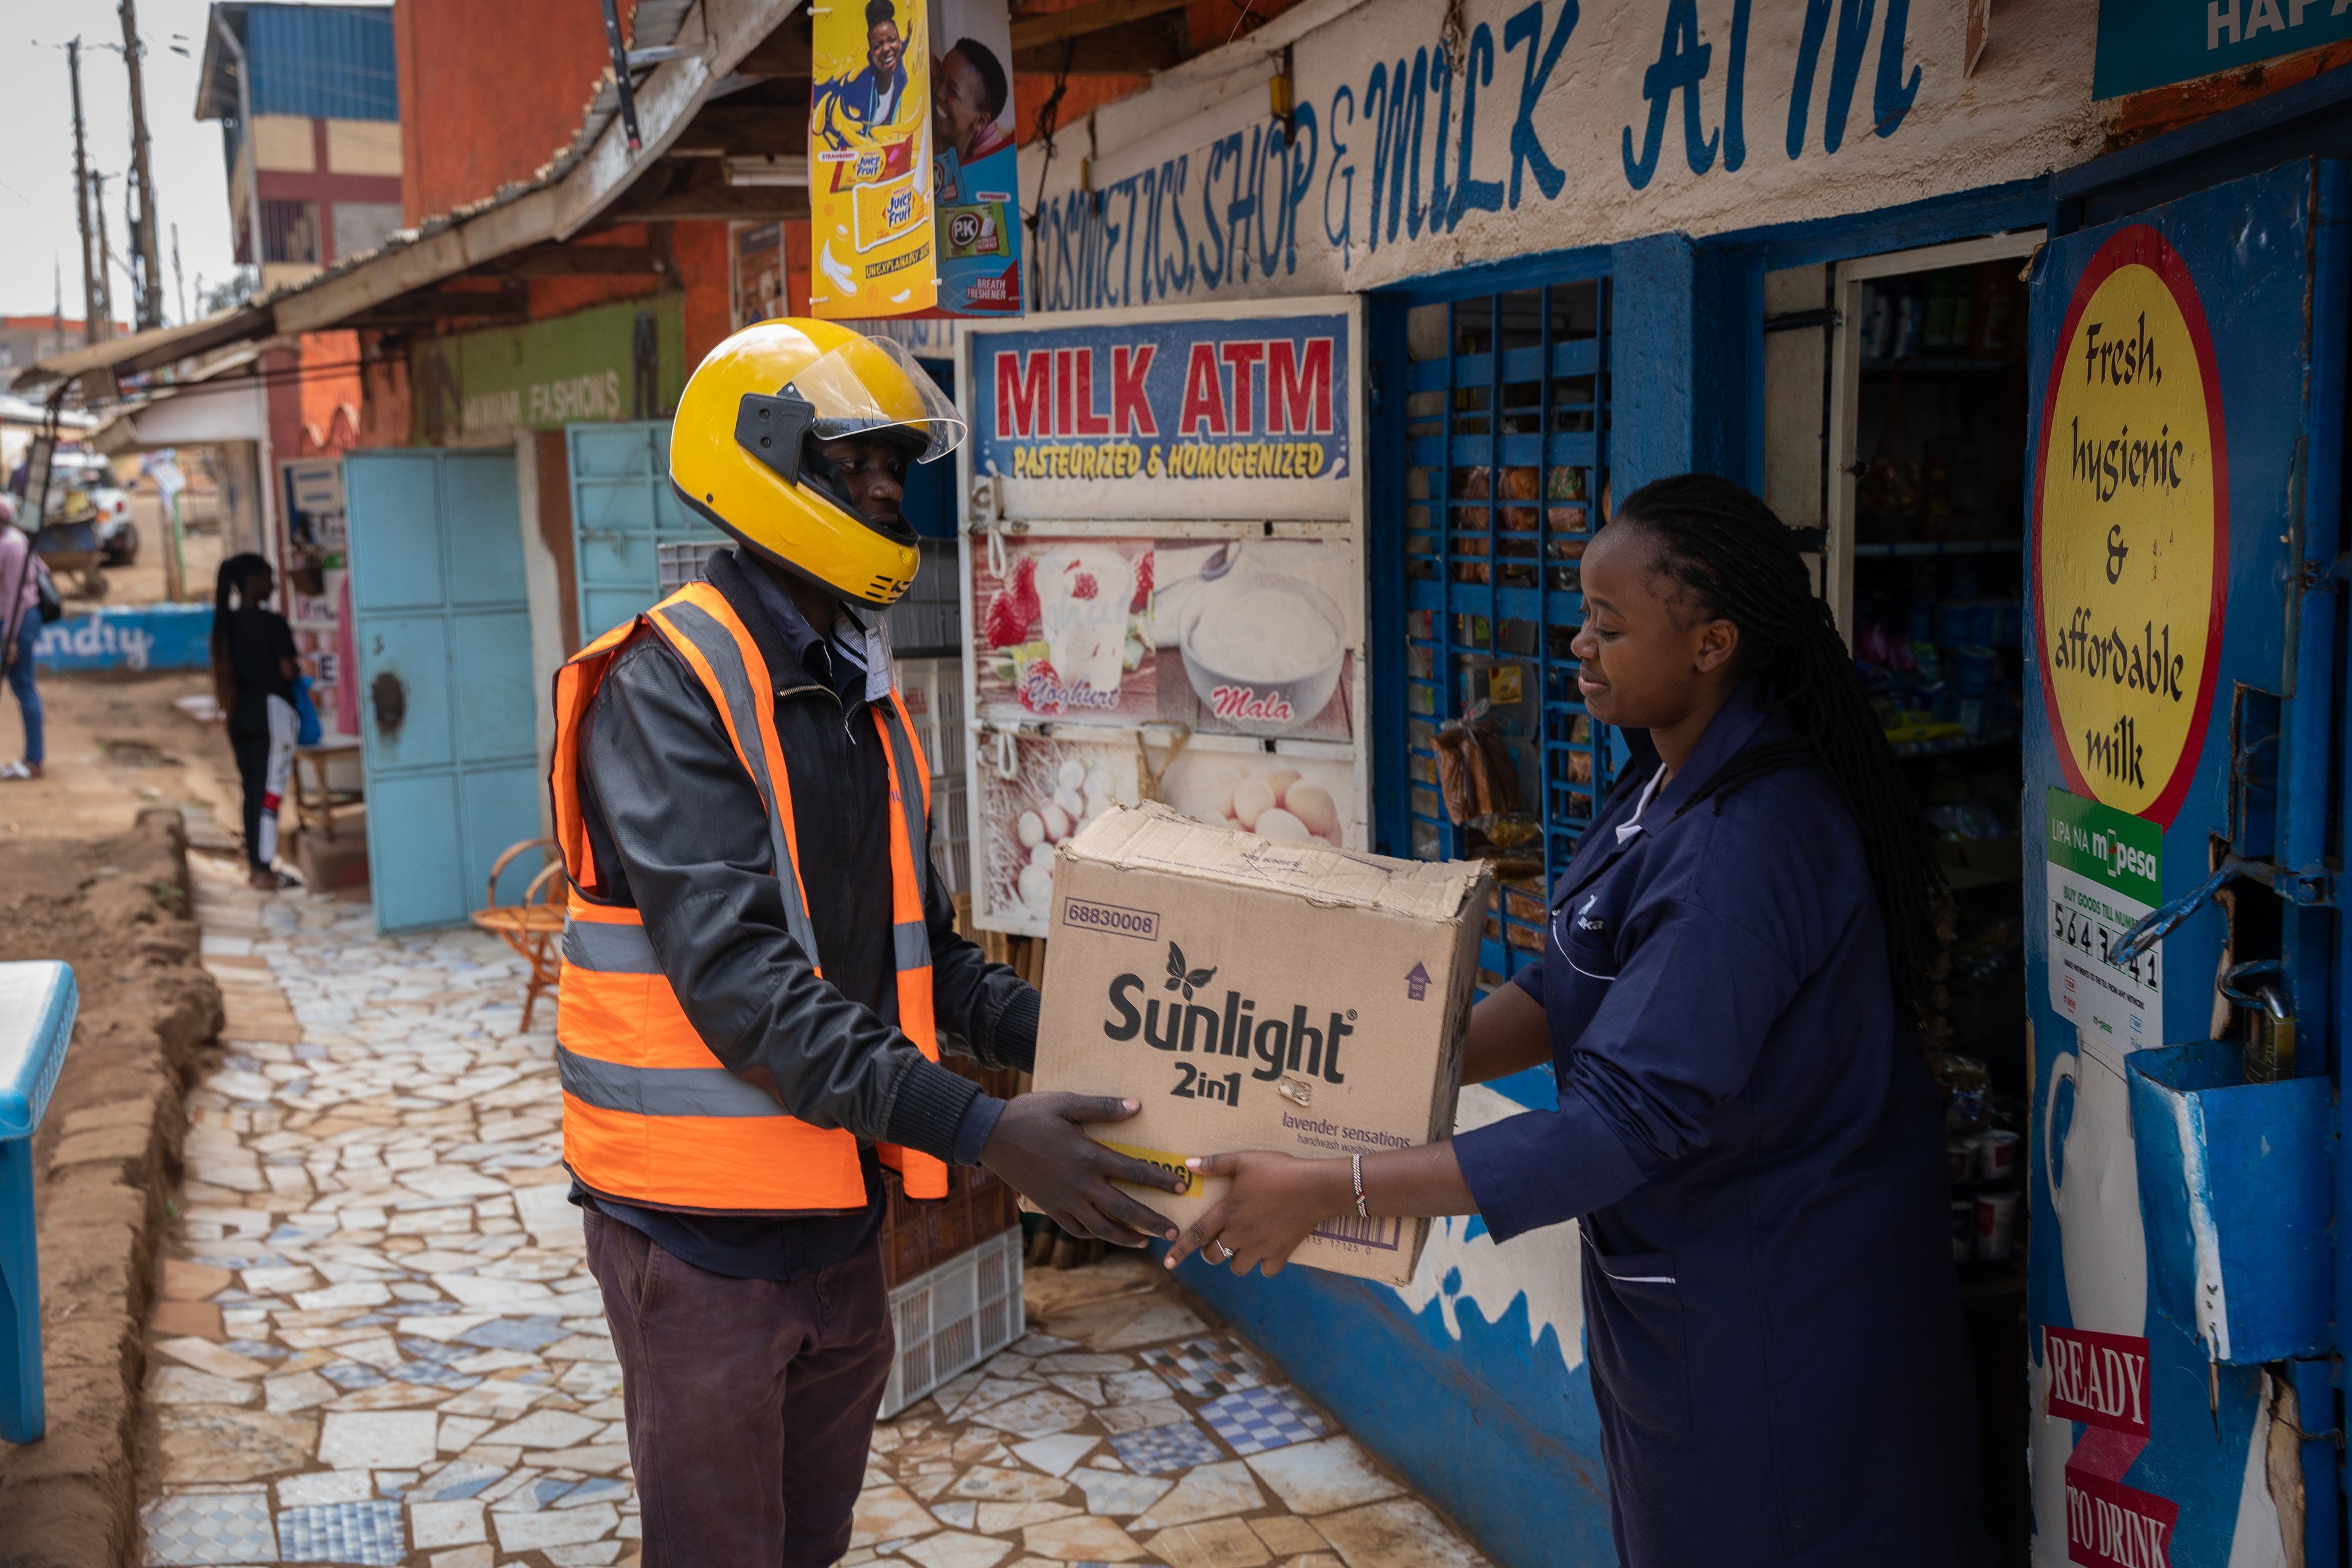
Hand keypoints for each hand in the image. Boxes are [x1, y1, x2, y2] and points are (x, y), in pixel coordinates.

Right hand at [981, 1093, 1187, 1248]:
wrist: (990, 1136)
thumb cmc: (1030, 1114)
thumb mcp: (1067, 1103)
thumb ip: (1102, 1108)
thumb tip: (1136, 1106)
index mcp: (1088, 1156)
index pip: (1134, 1172)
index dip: (1160, 1181)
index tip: (1180, 1188)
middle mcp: (1080, 1184)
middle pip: (1123, 1209)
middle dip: (1151, 1222)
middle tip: (1173, 1233)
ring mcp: (1064, 1200)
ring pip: (1101, 1227)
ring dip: (1126, 1237)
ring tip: (1145, 1243)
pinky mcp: (1049, 1207)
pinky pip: (1075, 1228)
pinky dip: (1094, 1235)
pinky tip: (1106, 1235)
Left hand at [1161, 1150, 1349, 1276]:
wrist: (1314, 1187)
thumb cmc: (1279, 1170)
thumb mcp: (1245, 1160)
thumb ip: (1215, 1164)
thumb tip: (1187, 1164)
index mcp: (1227, 1211)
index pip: (1195, 1235)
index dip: (1179, 1251)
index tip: (1167, 1263)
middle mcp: (1240, 1233)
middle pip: (1213, 1256)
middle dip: (1211, 1253)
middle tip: (1219, 1242)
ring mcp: (1260, 1246)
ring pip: (1237, 1267)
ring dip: (1237, 1260)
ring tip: (1244, 1246)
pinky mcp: (1280, 1254)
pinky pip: (1266, 1270)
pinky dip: (1265, 1264)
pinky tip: (1268, 1251)